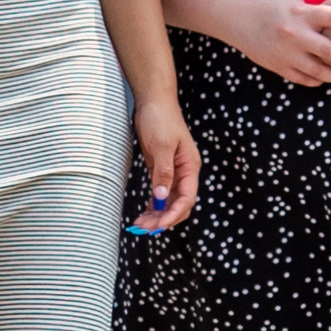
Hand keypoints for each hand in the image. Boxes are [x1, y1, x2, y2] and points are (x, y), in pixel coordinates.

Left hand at [127, 100, 199, 230]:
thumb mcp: (161, 145)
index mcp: (190, 167)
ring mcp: (173, 172)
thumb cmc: (160, 119)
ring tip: (140, 225)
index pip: (187, 198)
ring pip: (168, 201)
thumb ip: (163, 172)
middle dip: (164, 218)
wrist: (154, 102)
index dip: (174, 214)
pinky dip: (153, 205)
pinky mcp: (161, 170)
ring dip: (156, 215)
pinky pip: (159, 193)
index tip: (160, 225)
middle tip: (145, 228)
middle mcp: (184, 172)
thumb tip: (161, 197)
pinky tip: (143, 214)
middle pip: (179, 204)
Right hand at [233, 0, 330, 86]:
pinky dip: (315, 81)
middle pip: (329, 50)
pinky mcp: (277, 65)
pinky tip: (326, 81)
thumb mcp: (294, 2)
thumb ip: (315, 13)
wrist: (236, 16)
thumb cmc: (270, 4)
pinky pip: (301, 78)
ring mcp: (285, 53)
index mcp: (301, 13)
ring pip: (317, 70)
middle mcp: (295, 34)